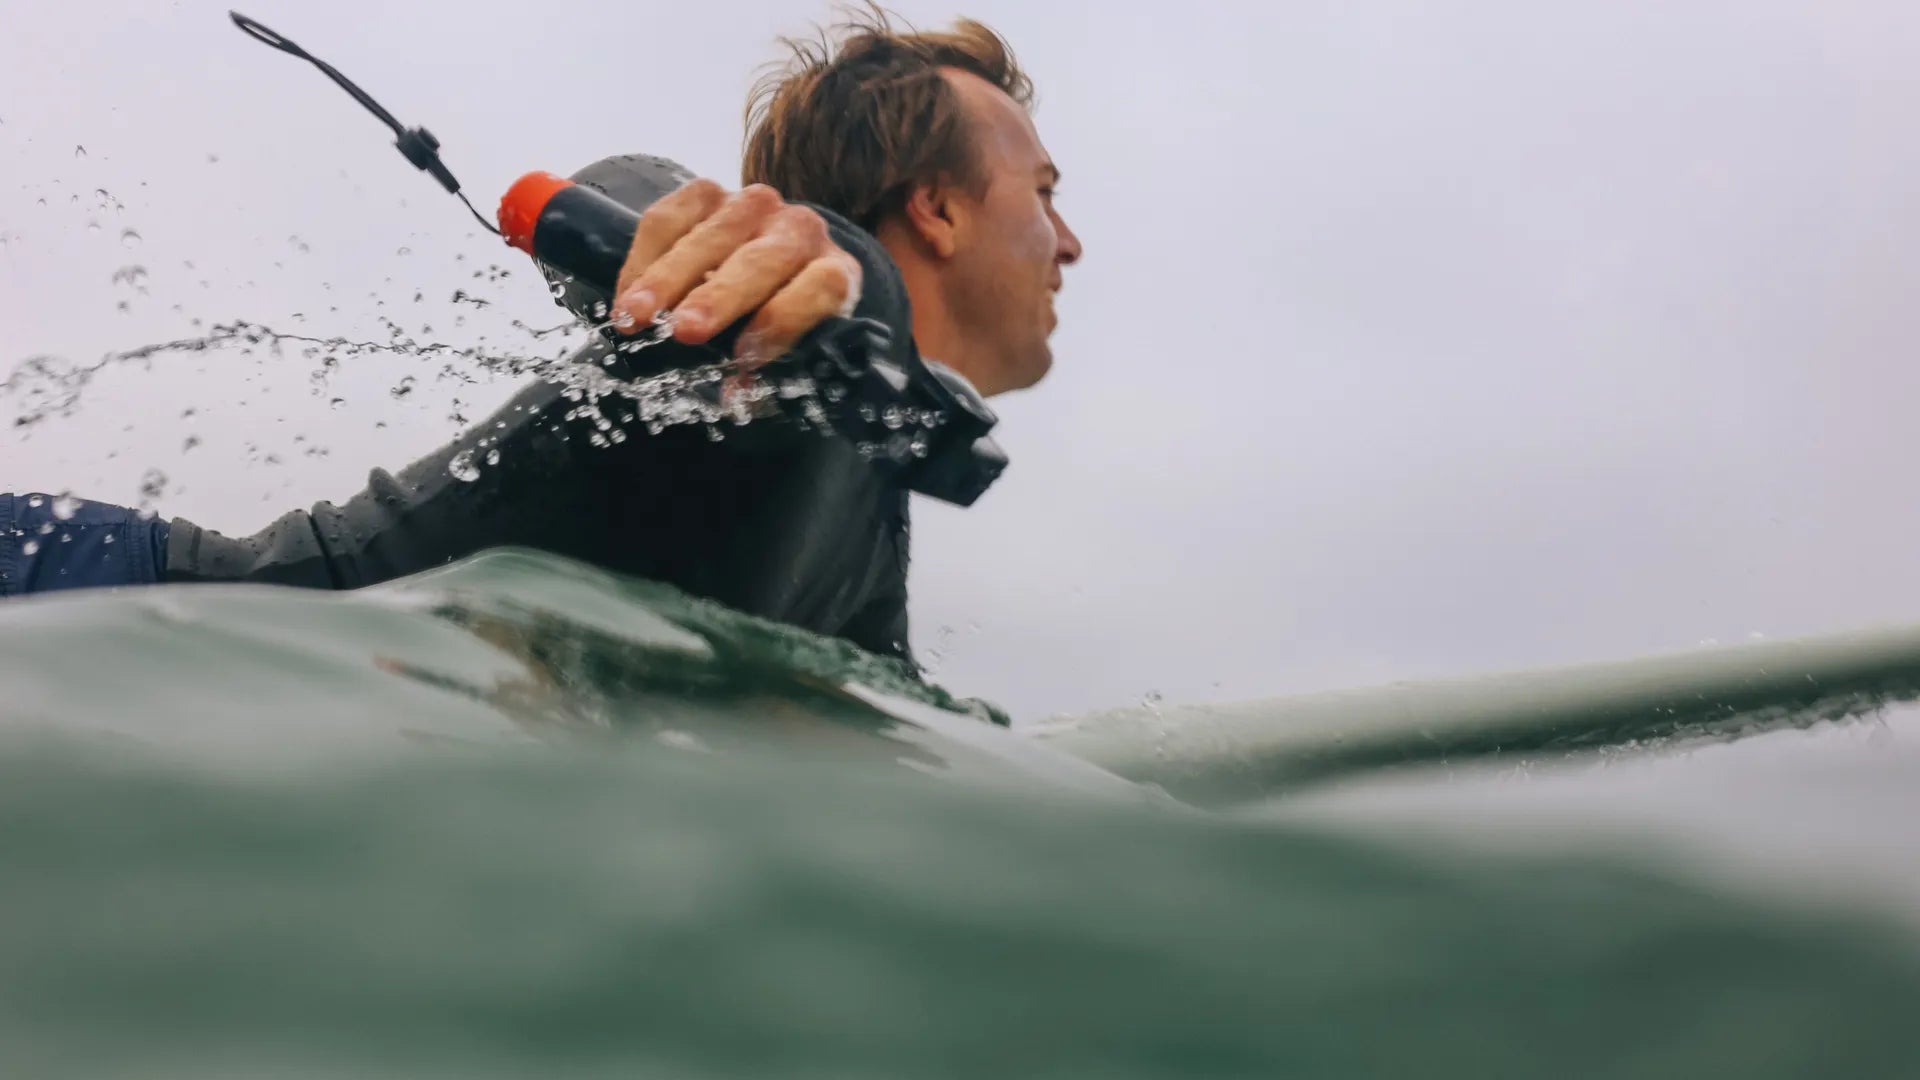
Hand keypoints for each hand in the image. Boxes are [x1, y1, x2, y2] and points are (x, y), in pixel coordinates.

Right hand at [610, 180, 861, 367]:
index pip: (820, 285)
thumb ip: (765, 375)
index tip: (744, 358)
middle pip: (761, 260)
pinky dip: (644, 257)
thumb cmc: (777, 319)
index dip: (784, 319)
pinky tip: (627, 296)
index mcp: (834, 273)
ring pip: (709, 234)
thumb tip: (735, 395)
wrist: (768, 266)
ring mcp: (752, 205)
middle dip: (718, 296)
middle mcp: (799, 230)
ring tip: (634, 316)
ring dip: (667, 277)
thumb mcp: (786, 351)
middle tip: (682, 331)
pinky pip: (669, 217)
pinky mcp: (707, 193)